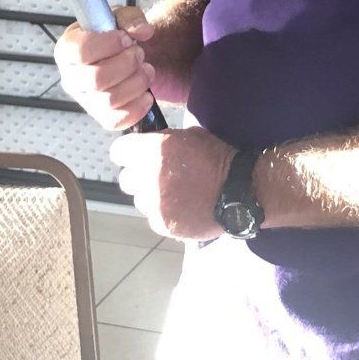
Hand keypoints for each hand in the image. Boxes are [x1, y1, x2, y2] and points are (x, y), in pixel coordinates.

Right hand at [54, 6, 156, 130]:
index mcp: (67, 49)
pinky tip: (146, 93)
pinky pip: (117, 121)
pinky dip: (138, 107)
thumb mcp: (121, 17)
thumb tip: (142, 31)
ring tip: (146, 70)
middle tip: (139, 53)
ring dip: (137, 83)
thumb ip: (131, 18)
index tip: (126, 38)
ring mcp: (85, 100)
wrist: (125, 54)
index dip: (108, 44)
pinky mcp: (100, 116)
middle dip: (127, 64)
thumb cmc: (115, 36)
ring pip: (110, 100)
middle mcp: (70, 77)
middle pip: (96, 79)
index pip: (80, 50)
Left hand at [110, 129, 234, 240]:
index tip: (137, 156)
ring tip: (174, 194)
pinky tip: (182, 207)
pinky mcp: (162, 223)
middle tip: (158, 177)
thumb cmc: (217, 158)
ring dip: (151, 196)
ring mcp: (154, 203)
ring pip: (139, 199)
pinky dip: (163, 213)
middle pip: (126, 178)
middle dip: (139, 176)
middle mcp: (147, 177)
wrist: (239, 191)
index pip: (118, 151)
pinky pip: (153, 216)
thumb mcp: (190, 136)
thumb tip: (148, 145)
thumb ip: (164, 141)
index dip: (129, 153)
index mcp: (152, 150)